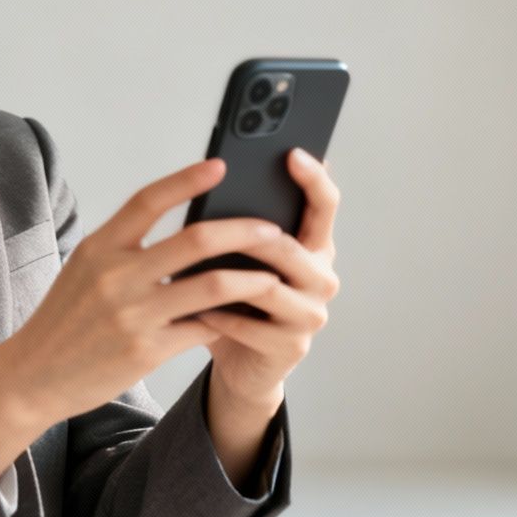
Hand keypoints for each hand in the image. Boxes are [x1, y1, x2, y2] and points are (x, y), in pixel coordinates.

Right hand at [0, 157, 284, 440]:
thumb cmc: (64, 320)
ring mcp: (133, 314)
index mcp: (99, 247)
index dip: (187, 180)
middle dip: (243, 231)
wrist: (34, 375)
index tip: (220, 166)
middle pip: (196, 240)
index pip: (148, 200)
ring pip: (211, 286)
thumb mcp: (84, 270)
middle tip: (273, 229)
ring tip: (273, 276)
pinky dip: (228, 321)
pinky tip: (243, 318)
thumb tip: (181, 231)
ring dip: (251, 279)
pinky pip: (202, 328)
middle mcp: (116, 275)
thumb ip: (125, 248)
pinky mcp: (146, 350)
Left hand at [196, 147, 341, 400]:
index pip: (325, 206)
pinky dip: (219, 315)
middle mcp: (321, 278)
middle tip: (217, 222)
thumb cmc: (235, 301)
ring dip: (227, 278)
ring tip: (191, 267)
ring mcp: (310, 315)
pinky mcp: (291, 347)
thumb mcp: (239, 258)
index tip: (292, 154)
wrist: (239, 362)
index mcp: (313, 247)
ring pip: (269, 287)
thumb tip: (212, 174)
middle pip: (292, 247)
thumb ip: (240, 225)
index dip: (313, 180)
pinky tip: (195, 309)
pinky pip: (250, 326)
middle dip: (253, 233)